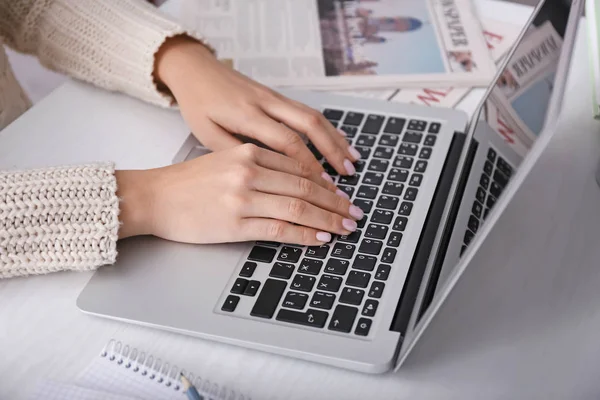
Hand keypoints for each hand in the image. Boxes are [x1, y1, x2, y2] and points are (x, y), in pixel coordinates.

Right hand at [116, 144, 363, 244]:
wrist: (154, 198)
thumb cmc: (187, 182)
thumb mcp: (225, 161)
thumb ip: (259, 167)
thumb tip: (295, 184)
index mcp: (248, 153)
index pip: (300, 168)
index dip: (327, 183)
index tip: (342, 194)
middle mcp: (249, 171)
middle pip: (305, 187)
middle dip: (336, 202)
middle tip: (354, 213)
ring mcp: (243, 198)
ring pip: (298, 207)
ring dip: (328, 219)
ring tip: (345, 228)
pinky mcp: (235, 224)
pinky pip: (279, 229)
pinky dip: (304, 235)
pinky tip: (320, 239)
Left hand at [154, 36, 361, 181]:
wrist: (195, 70)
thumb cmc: (198, 104)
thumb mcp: (206, 134)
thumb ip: (235, 153)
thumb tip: (265, 175)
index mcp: (247, 115)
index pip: (286, 141)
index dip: (308, 164)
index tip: (321, 185)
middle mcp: (266, 103)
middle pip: (309, 124)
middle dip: (332, 151)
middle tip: (348, 174)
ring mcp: (275, 97)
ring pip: (314, 116)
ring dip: (336, 139)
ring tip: (353, 161)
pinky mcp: (278, 96)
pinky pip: (308, 111)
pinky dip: (328, 127)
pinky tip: (340, 140)